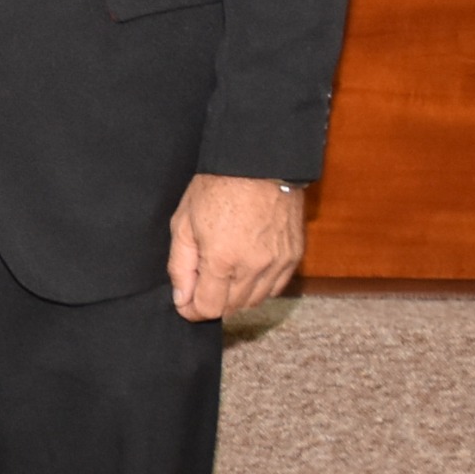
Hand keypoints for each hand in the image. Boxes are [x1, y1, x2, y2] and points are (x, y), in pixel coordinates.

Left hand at [168, 171, 303, 321]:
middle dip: (212, 302)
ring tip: (223, 273)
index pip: (209, 308)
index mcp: (222, 259)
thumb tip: (181, 299)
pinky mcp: (294, 256)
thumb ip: (180, 266)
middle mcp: (254, 266)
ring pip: (255, 301)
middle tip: (201, 282)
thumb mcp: (183, 223)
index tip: (185, 302)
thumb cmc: (217, 187)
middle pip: (231, 308)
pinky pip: (275, 288)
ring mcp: (278, 263)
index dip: (192, 310)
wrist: (259, 163)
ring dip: (236, 297)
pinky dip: (259, 286)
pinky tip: (246, 270)